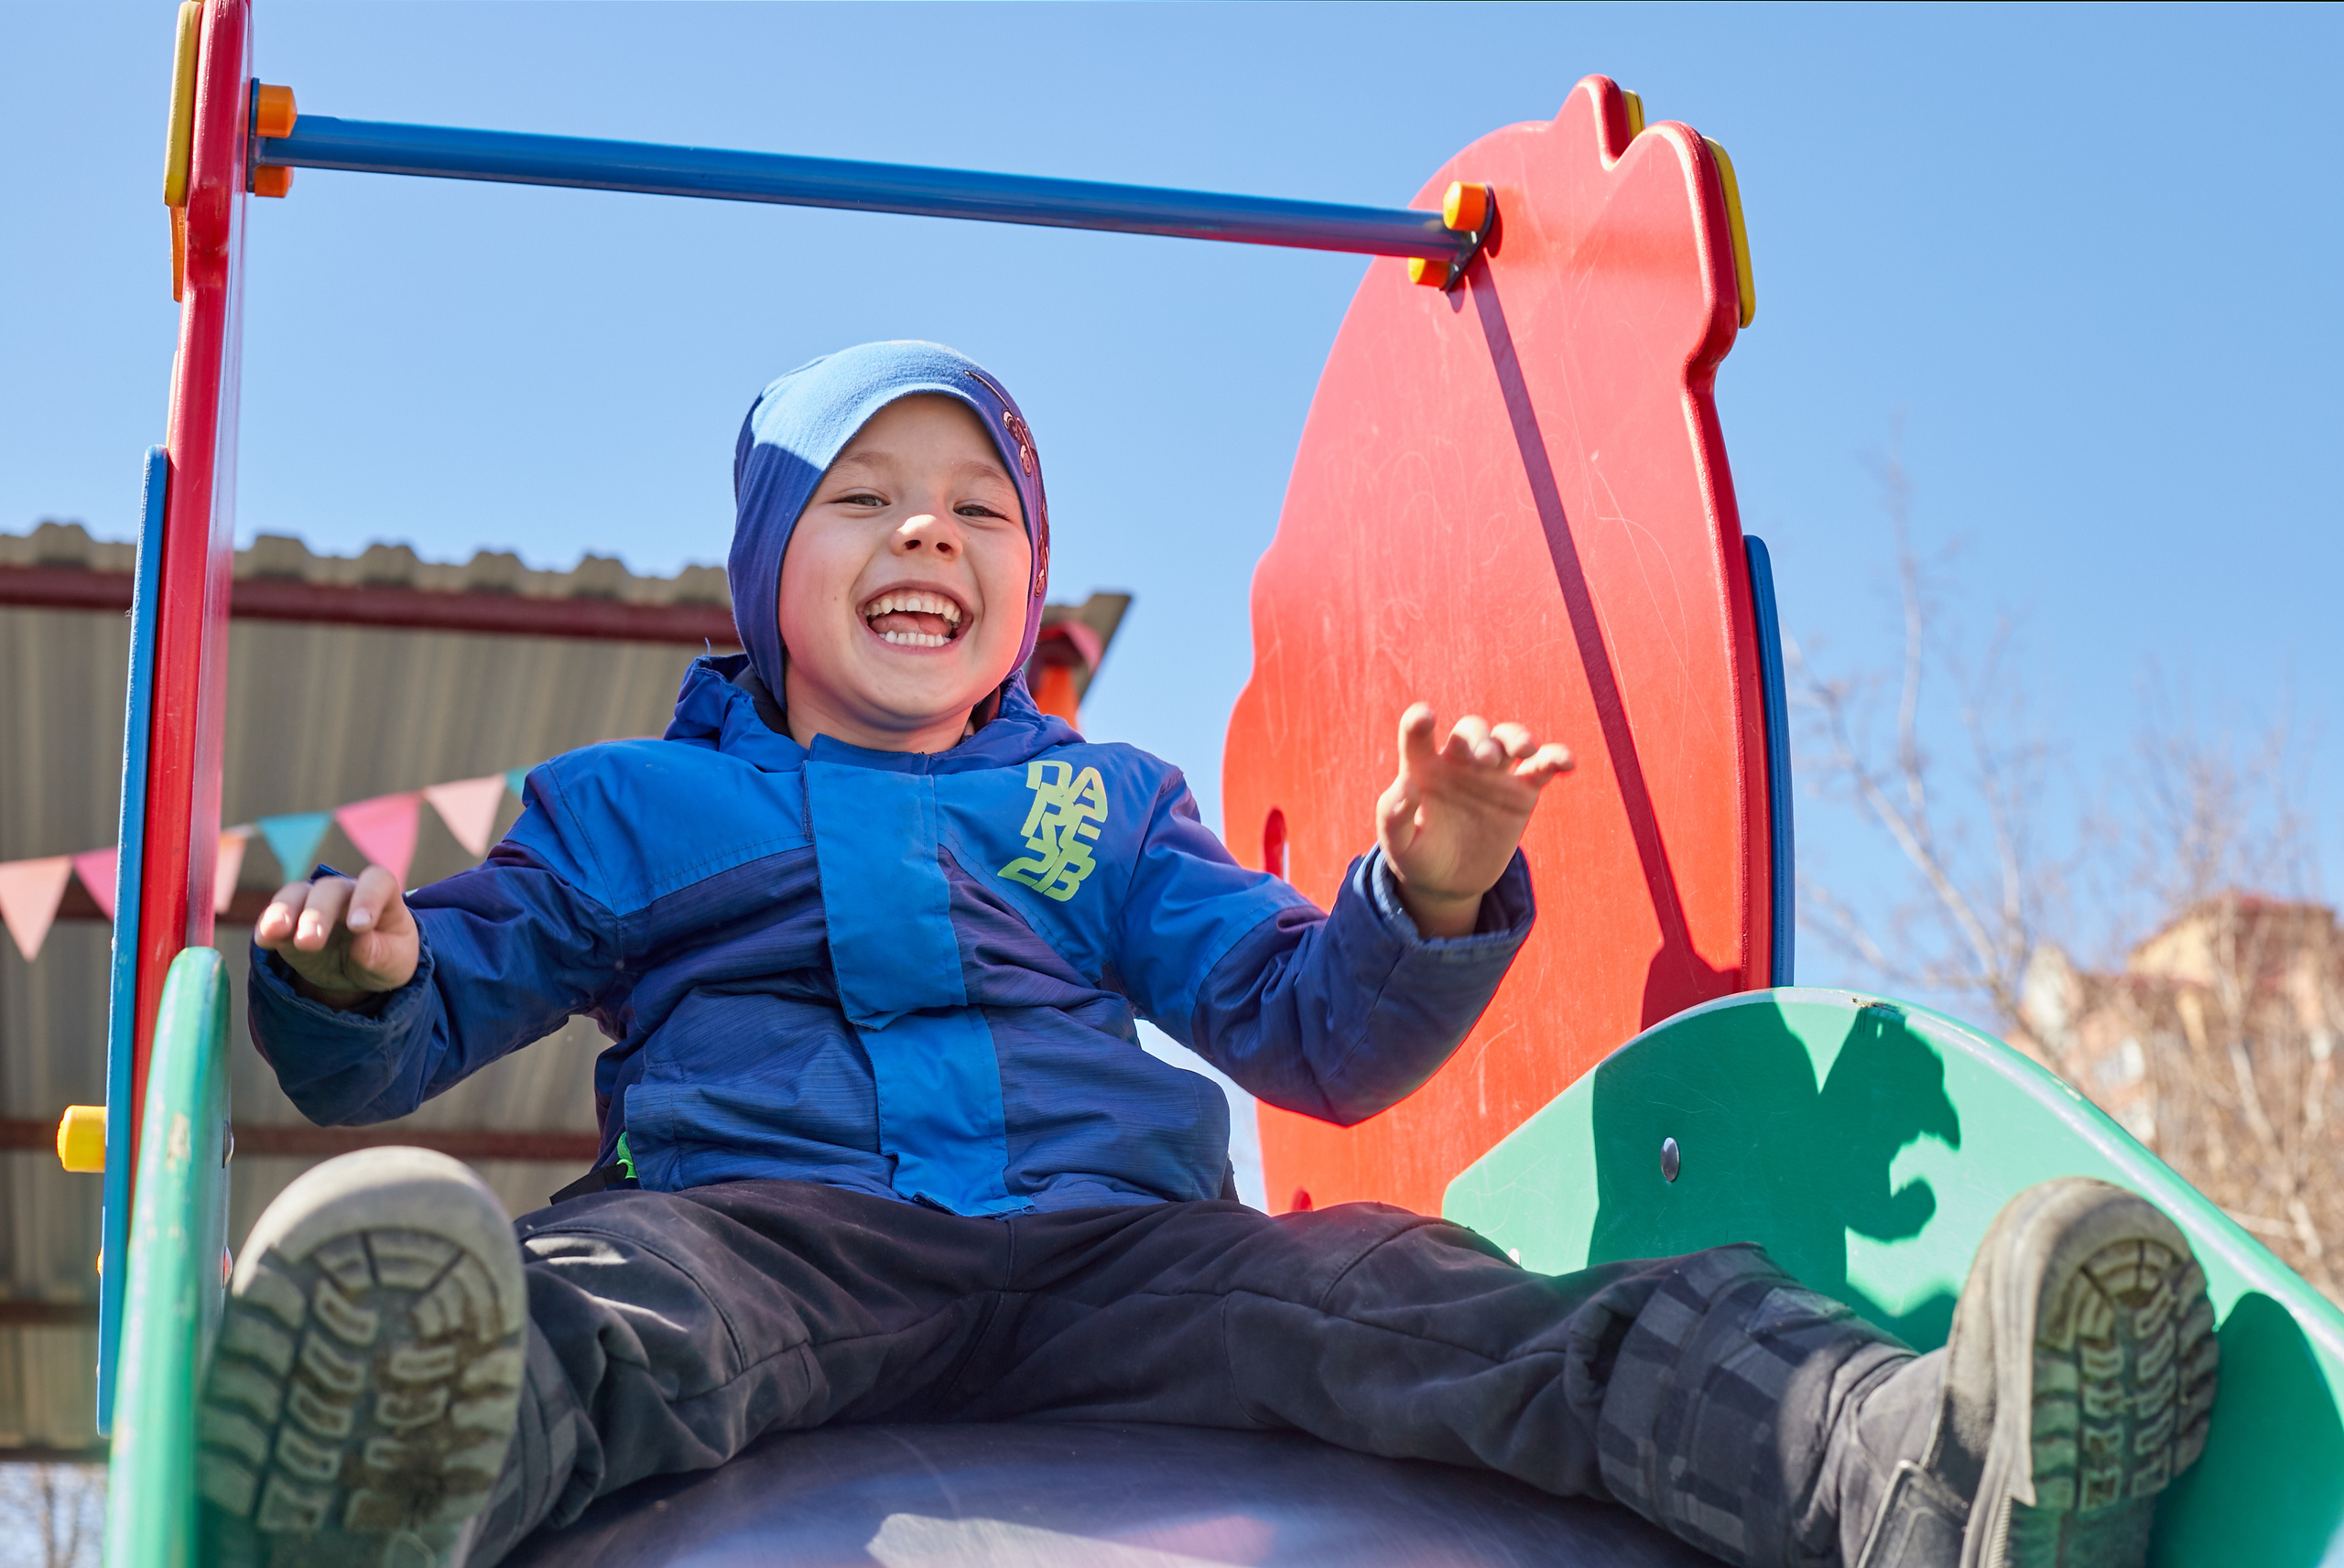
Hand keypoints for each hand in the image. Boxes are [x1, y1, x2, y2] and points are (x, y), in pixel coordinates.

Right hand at [253, 866, 418, 1008]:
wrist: (360, 969)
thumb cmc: (386, 956)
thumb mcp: (395, 962)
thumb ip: (381, 953)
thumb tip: (361, 941)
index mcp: (381, 894)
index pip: (376, 881)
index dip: (368, 898)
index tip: (360, 927)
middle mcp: (345, 892)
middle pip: (330, 890)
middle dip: (318, 914)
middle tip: (310, 941)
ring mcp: (314, 902)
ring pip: (297, 894)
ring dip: (285, 911)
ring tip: (276, 932)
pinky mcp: (289, 921)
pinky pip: (274, 915)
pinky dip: (267, 925)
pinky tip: (264, 940)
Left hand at [1377, 703, 1574, 937]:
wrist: (1450, 883)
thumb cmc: (1417, 856)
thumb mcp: (1398, 845)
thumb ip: (1393, 815)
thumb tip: (1405, 786)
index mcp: (1423, 767)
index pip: (1417, 735)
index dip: (1419, 722)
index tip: (1425, 716)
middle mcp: (1459, 761)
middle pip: (1472, 732)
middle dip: (1481, 739)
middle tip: (1486, 760)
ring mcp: (1493, 773)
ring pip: (1508, 739)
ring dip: (1517, 737)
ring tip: (1525, 750)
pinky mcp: (1521, 791)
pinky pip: (1542, 766)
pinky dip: (1556, 758)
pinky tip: (1567, 762)